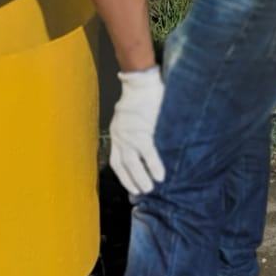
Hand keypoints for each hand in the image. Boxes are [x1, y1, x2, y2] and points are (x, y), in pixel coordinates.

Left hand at [110, 67, 166, 195]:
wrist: (140, 82)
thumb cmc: (137, 97)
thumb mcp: (126, 115)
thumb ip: (131, 129)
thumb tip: (141, 143)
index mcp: (116, 133)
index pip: (115, 161)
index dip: (123, 176)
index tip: (131, 187)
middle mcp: (120, 137)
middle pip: (123, 166)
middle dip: (132, 181)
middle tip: (143, 192)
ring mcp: (130, 136)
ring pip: (134, 164)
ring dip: (142, 178)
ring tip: (151, 188)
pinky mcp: (144, 133)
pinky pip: (149, 155)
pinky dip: (154, 167)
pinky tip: (160, 176)